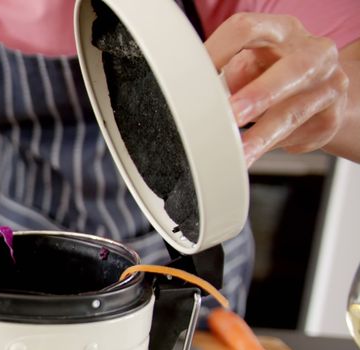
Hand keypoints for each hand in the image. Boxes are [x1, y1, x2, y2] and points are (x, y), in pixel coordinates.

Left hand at [206, 13, 349, 165]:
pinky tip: (254, 151)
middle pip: (291, 69)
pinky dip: (271, 146)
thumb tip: (185, 94)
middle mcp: (312, 52)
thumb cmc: (271, 72)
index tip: (196, 77)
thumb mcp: (246, 62)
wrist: (318, 89)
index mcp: (281, 30)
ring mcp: (328, 85)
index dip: (218, 52)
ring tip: (239, 152)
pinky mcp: (330, 117)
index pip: (247, 30)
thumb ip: (222, 71)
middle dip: (260, 94)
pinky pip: (298, 135)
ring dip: (262, 135)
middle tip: (233, 114)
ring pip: (295, 111)